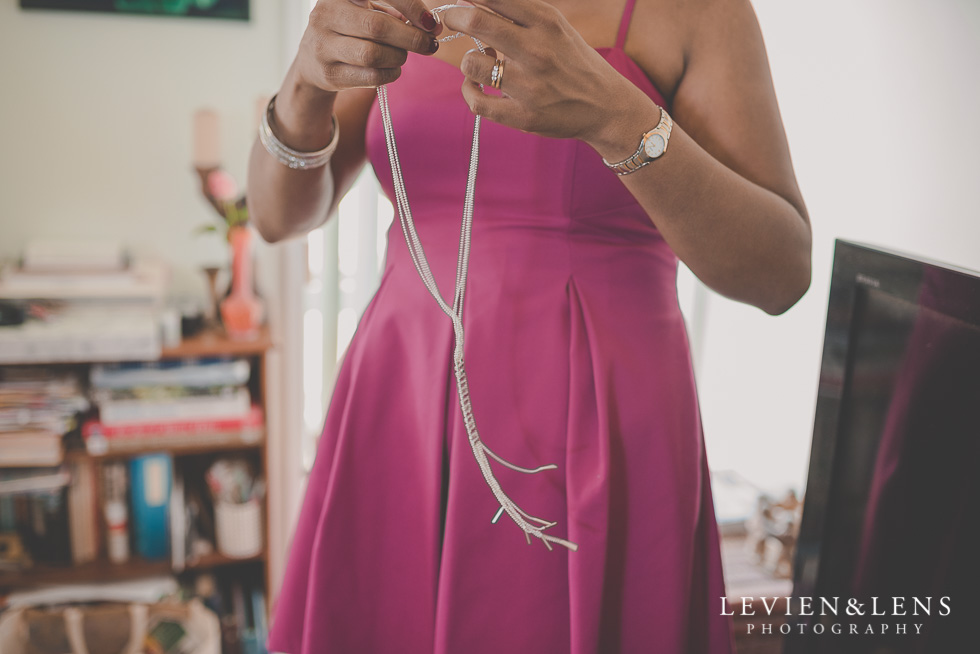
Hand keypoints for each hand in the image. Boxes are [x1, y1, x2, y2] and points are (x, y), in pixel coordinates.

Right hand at [295, 0, 444, 92]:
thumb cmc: (349, 31)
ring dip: (398, 57)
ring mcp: (323, 46)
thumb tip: (430, 24)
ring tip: (403, 56)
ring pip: (374, 54)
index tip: (429, 21)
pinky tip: (392, 70)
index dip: (409, 5)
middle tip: (429, 44)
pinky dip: (390, 74)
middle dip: (411, 37)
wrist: (313, 62)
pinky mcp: (329, 74)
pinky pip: (370, 76)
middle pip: (378, 27)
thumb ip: (394, 13)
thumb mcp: (365, 12)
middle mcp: (326, 15)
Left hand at [438, 0, 645, 143]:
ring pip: (471, 64)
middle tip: (449, 19)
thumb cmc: (573, 61)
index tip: (459, 0)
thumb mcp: (556, 27)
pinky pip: (477, 102)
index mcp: (546, 22)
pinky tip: (476, 86)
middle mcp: (537, 51)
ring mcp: (529, 86)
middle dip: (453, 16)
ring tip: (479, 62)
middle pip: (476, 22)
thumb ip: (521, 13)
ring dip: (468, 61)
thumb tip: (476, 2)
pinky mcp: (523, 116)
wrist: (606, 106)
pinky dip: (469, 91)